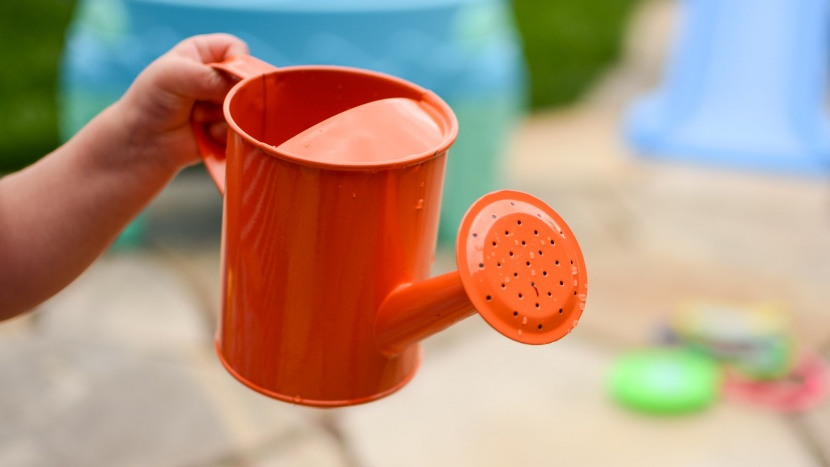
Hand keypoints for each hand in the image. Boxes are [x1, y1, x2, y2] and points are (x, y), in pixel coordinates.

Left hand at [118, 33, 248, 171]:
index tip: (229, 81)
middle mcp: (217, 77)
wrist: (142, 145)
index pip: (237, 49)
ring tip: (198, 120)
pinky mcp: (227, 129)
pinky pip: (243, 130)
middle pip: (247, 81)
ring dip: (224, 117)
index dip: (238, 63)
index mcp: (204, 54)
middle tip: (203, 105)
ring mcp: (223, 104)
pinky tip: (206, 134)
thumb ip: (208, 76)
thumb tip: (242, 87)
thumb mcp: (172, 76)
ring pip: (247, 108)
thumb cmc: (150, 103)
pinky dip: (226, 134)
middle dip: (230, 96)